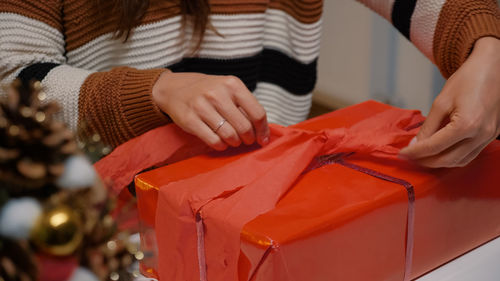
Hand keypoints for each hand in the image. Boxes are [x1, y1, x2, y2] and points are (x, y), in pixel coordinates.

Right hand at [152, 72, 269, 150]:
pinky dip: (221, 146)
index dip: (263, 130)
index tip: (263, 139)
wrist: (175, 89)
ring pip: (230, 136)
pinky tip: (221, 142)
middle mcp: (218, 93)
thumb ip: (245, 106)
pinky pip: (214, 141)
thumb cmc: (208, 92)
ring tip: (233, 140)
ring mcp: (202, 106)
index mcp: (232, 84)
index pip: (257, 113)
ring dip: (234, 143)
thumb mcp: (228, 90)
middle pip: (245, 127)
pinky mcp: (190, 120)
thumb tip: (262, 131)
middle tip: (246, 140)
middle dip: (248, 139)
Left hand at [400, 37, 499, 167]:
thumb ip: (428, 126)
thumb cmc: (468, 79)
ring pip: (460, 161)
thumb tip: (415, 144)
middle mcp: (480, 135)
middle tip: (410, 157)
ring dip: (439, 162)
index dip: (415, 152)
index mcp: (467, 125)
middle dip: (425, 161)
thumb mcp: (441, 102)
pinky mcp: (492, 135)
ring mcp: (489, 137)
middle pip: (447, 159)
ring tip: (422, 156)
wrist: (493, 68)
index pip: (434, 147)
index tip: (402, 154)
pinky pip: (470, 154)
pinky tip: (440, 152)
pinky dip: (453, 157)